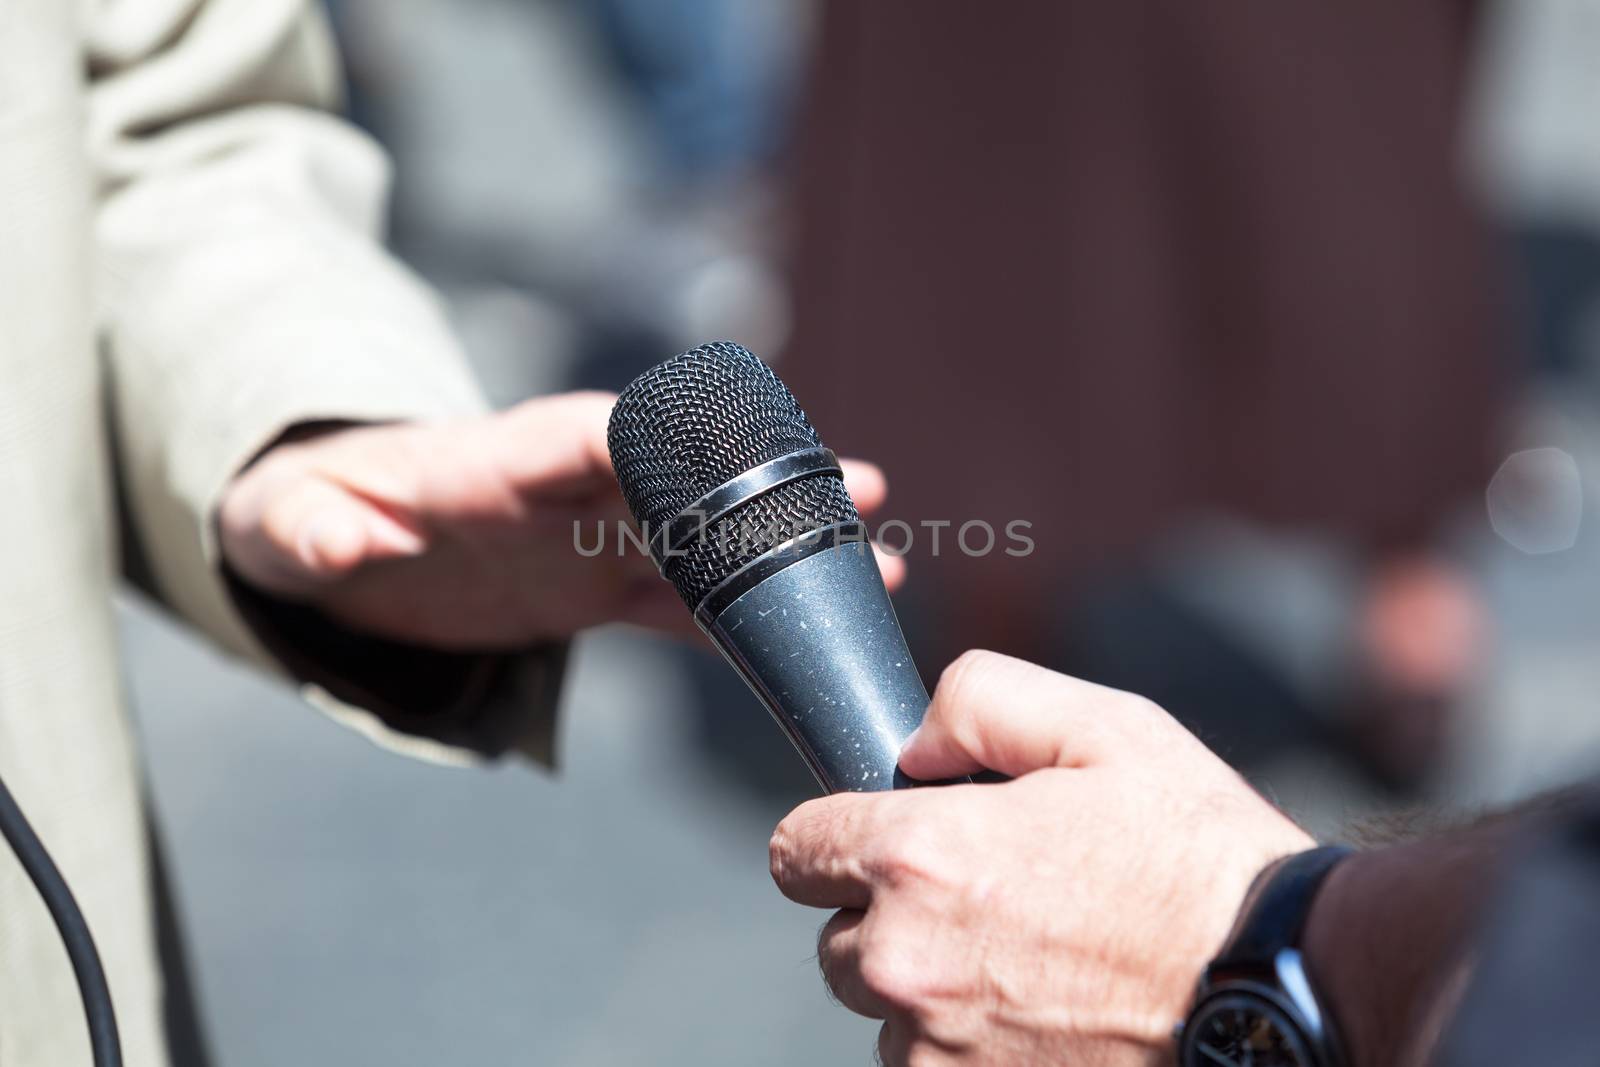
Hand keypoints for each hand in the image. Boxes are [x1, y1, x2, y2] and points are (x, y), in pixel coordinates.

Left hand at [219, 392, 902, 647]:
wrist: (338, 547)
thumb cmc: (308, 516)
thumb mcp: (288, 523)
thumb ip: (316, 529)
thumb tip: (344, 542)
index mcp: (503, 456)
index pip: (586, 433)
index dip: (663, 439)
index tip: (739, 441)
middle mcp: (570, 487)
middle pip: (684, 477)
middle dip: (769, 482)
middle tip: (859, 484)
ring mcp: (597, 536)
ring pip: (709, 540)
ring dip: (788, 551)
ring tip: (880, 563)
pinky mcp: (602, 585)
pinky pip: (688, 605)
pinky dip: (748, 620)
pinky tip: (817, 631)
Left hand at [769, 650, 1311, 1066]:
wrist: (1285, 989)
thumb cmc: (1200, 860)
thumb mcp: (1106, 728)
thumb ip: (979, 701)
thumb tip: (909, 746)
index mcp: (920, 858)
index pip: (794, 849)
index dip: (838, 834)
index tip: (888, 838)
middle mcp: (905, 963)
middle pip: (834, 935)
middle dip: (888, 912)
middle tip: (990, 899)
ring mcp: (934, 1053)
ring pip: (883, 1012)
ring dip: (930, 987)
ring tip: (1034, 963)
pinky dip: (966, 1047)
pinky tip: (1046, 1016)